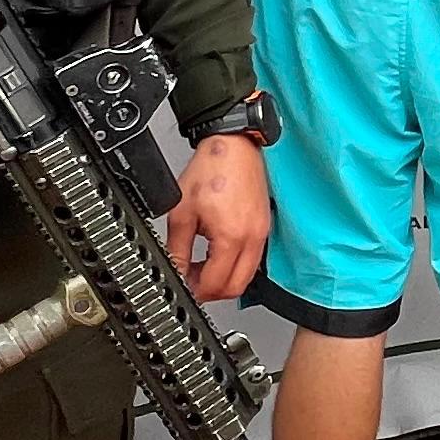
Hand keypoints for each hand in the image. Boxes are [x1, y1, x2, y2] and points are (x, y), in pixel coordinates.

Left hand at [167, 135, 269, 300]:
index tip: (182, 284)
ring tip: (201, 266)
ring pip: (245, 276)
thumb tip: (175, 270)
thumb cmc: (212, 170)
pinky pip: (251, 260)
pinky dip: (234, 264)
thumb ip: (176, 248)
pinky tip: (217, 253)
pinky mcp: (264, 228)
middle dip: (211, 291)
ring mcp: (262, 234)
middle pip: (235, 288)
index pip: (215, 283)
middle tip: (191, 282)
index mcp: (231, 237)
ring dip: (223, 278)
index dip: (195, 290)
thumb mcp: (181, 212)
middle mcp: (252, 239)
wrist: (234, 148)